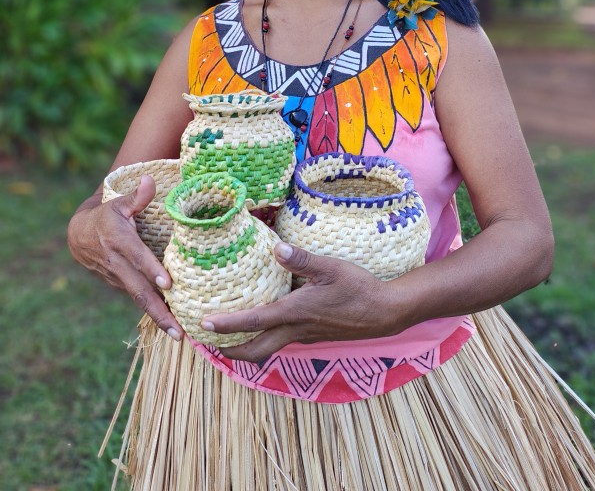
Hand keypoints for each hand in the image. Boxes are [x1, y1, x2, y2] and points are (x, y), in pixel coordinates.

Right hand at [67, 175, 183, 339]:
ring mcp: (116, 277)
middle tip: (179, 330)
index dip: (152, 270)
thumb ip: (138, 195)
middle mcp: (117, 263)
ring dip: (158, 317)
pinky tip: (171, 322)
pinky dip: (153, 310)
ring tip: (179, 334)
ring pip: (139, 299)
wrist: (78, 234)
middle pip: (139, 290)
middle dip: (160, 312)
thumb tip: (151, 180)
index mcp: (119, 240)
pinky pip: (137, 297)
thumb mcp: (119, 201)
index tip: (168, 284)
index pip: (138, 256)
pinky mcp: (117, 285)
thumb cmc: (107, 214)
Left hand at [201, 243, 401, 362]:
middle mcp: (296, 330)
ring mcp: (305, 335)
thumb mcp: (332, 268)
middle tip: (207, 343)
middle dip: (229, 350)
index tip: (203, 325)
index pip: (254, 322)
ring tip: (228, 335)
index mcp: (295, 312)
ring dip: (246, 346)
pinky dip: (265, 338)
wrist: (385, 313)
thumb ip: (303, 259)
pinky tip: (266, 322)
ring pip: (268, 348)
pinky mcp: (313, 335)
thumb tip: (276, 249)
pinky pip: (282, 341)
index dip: (227, 325)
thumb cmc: (359, 288)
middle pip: (255, 350)